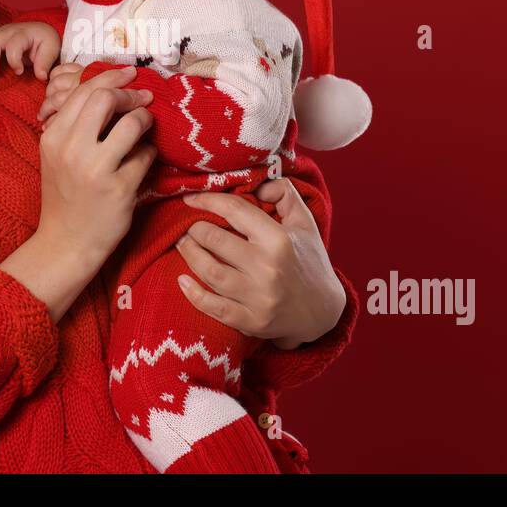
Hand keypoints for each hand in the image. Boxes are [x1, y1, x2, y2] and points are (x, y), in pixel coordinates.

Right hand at [0, 21, 60, 80]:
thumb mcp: (52, 51)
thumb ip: (45, 63)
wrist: (43, 34)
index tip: (20, 72)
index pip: (14, 46)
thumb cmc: (46, 43)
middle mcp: (11, 29)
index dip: (14, 61)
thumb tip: (40, 76)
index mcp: (26, 33)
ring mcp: (2, 30)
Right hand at [36, 65, 156, 263]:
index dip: (111, 76)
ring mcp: (95, 169)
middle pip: (105, 98)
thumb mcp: (56, 155)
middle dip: (130, 94)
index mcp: (53, 136)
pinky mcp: (119, 189)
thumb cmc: (65, 194)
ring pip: (131, 123)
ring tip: (145, 127)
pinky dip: (149, 152)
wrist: (66, 242)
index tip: (130, 73)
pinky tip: (143, 159)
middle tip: (143, 98)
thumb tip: (107, 88)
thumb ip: (74, 124)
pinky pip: (145, 155)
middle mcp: (70, 149)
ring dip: (145, 120)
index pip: (83, 91)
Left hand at [174, 178, 346, 348]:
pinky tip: (182, 280)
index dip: (207, 200)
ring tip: (183, 244)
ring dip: (189, 254)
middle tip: (187, 225)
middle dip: (194, 229)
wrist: (324, 311)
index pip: (234, 210)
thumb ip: (284, 193)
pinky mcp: (251, 322)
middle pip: (214, 240)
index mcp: (279, 240)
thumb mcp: (304, 222)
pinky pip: (214, 308)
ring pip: (209, 272)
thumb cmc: (310, 260)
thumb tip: (257, 184)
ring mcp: (259, 298)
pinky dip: (193, 294)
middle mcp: (267, 268)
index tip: (190, 198)